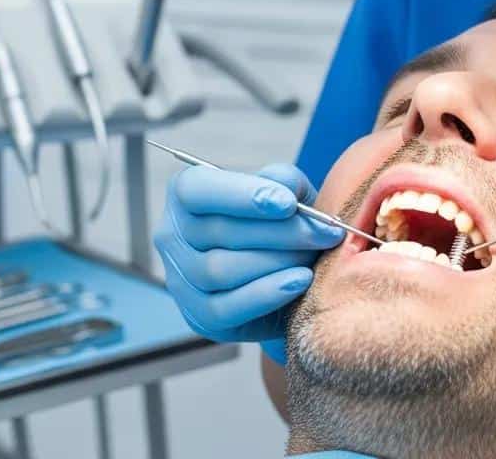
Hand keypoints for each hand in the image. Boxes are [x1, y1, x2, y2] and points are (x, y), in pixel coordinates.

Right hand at [154, 162, 343, 365]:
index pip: (199, 190)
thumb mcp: (286, 191)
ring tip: (313, 255)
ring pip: (221, 270)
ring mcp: (179, 278)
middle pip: (218, 232)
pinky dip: (267, 294)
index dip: (242, 195)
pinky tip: (300, 280)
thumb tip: (283, 188)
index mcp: (185, 193)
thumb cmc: (280, 220)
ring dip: (276, 262)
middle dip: (279, 232)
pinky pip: (227, 307)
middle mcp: (171, 234)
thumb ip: (284, 180)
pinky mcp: (198, 315)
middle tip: (324, 232)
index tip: (287, 204)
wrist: (284, 268)